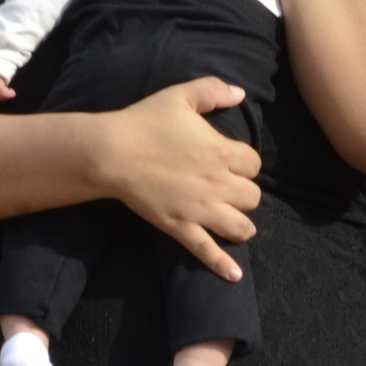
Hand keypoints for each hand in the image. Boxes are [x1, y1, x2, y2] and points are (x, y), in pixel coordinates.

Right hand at [91, 78, 261, 282]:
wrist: (111, 152)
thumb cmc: (144, 121)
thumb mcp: (180, 95)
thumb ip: (213, 90)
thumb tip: (240, 93)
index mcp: (222, 152)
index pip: (254, 163)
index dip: (245, 162)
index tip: (232, 161)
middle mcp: (218, 184)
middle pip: (253, 197)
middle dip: (244, 192)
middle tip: (229, 189)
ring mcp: (200, 210)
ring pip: (240, 226)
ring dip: (241, 224)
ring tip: (235, 222)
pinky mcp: (180, 227)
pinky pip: (207, 251)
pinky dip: (222, 265)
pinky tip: (234, 276)